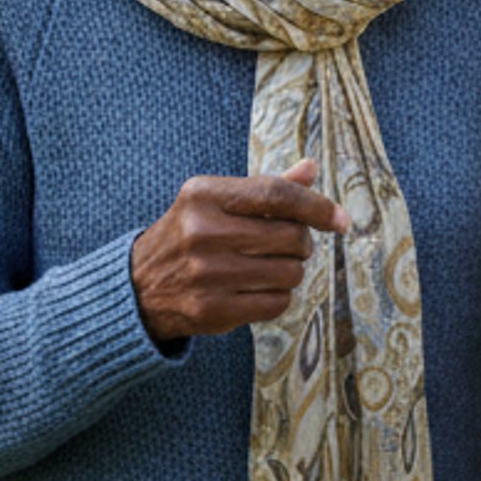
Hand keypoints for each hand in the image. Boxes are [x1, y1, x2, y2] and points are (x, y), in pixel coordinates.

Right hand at [130, 158, 349, 344]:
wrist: (139, 286)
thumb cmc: (189, 235)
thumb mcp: (216, 201)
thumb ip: (264, 187)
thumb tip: (310, 170)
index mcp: (203, 195)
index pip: (276, 195)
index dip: (316, 206)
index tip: (341, 219)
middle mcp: (203, 232)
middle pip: (290, 236)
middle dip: (302, 241)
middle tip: (290, 244)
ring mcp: (207, 274)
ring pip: (290, 272)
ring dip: (291, 270)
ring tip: (270, 266)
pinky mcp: (212, 310)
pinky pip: (276, 303)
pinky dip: (278, 296)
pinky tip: (259, 288)